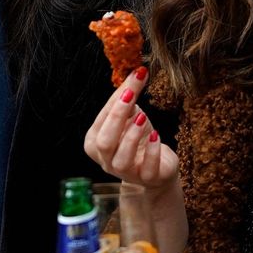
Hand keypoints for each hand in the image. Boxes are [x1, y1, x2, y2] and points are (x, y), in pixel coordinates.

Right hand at [84, 66, 177, 190]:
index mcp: (95, 142)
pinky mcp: (147, 179)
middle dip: (117, 116)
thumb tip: (136, 73)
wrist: (157, 167)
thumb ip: (129, 98)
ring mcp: (125, 173)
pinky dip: (152, 150)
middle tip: (131, 94)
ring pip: (121, 158)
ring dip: (132, 135)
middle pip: (104, 141)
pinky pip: (147, 168)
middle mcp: (106, 160)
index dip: (116, 99)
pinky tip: (156, 136)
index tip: (133, 78)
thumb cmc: (139, 139)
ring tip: (143, 117)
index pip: (102, 119)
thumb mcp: (132, 116)